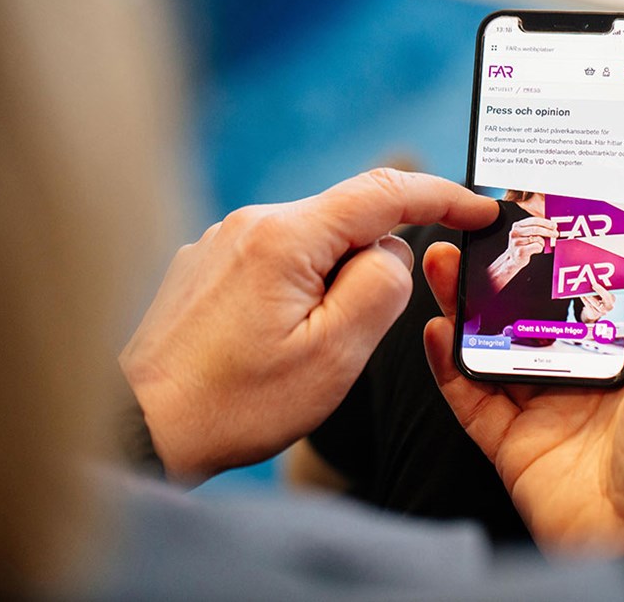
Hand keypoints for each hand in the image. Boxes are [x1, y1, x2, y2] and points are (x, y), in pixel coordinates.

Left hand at [120, 169, 496, 482]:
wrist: (142, 429)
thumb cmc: (236, 403)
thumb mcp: (334, 356)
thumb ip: (381, 288)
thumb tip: (393, 251)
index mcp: (287, 237)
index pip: (385, 193)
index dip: (443, 196)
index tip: (481, 209)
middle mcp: (251, 223)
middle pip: (348, 222)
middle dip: (372, 270)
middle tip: (351, 339)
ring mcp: (223, 240)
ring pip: (314, 245)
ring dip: (331, 286)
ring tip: (296, 353)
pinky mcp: (207, 264)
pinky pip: (278, 261)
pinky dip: (298, 291)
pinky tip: (270, 344)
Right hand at [423, 234, 623, 555]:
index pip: (588, 290)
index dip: (561, 253)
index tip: (535, 212)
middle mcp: (586, 377)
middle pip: (530, 314)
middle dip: (500, 274)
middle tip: (475, 234)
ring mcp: (546, 410)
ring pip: (494, 348)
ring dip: (465, 307)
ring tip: (442, 265)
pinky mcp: (513, 444)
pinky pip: (471, 400)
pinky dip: (449, 366)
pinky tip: (437, 330)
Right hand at [486, 216, 557, 291]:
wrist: (514, 258)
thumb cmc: (523, 245)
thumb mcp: (526, 233)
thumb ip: (536, 228)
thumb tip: (552, 226)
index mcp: (517, 225)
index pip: (534, 220)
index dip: (546, 223)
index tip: (554, 225)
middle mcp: (515, 232)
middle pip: (536, 229)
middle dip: (549, 231)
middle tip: (556, 234)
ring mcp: (516, 242)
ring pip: (537, 239)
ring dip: (542, 242)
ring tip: (541, 244)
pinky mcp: (520, 251)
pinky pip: (537, 247)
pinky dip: (540, 248)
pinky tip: (536, 249)